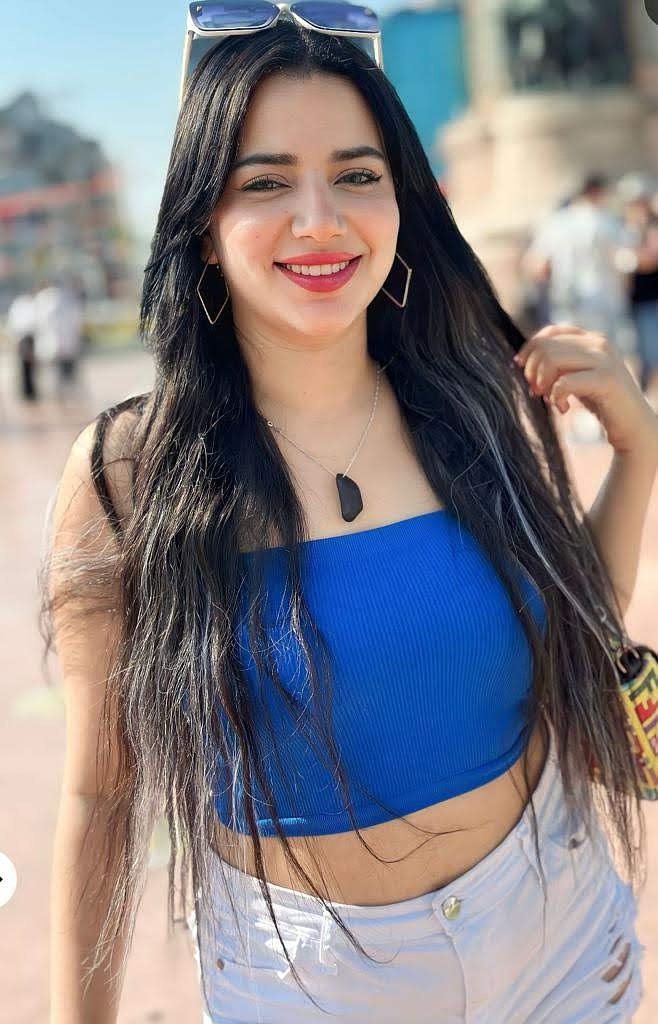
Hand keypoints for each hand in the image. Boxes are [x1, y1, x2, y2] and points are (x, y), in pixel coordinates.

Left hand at [513, 322, 657, 456]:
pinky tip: (563, 408)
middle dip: (532, 370)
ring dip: (541, 382)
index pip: (550, 332)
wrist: (633, 424)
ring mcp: (604, 359)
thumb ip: (558, 363)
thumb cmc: (600, 401)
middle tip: (536, 391)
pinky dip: (556, 397)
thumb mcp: (576, 375)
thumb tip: (521, 360)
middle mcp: (599, 343)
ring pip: (551, 359)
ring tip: (548, 399)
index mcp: (591, 339)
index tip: (522, 369)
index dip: (530, 350)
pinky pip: (564, 382)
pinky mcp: (606, 379)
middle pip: (545, 346)